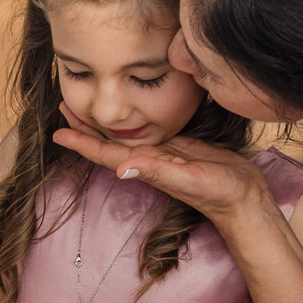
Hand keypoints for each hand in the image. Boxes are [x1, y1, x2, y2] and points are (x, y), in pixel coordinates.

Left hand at [54, 111, 272, 225]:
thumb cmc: (220, 192)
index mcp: (148, 167)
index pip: (107, 154)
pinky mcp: (180, 147)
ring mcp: (164, 154)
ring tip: (86, 105)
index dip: (82, 143)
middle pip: (109, 142)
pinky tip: (128, 113)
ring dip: (104, 123)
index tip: (57, 132)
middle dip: (86, 127)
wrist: (245, 198)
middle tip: (64, 104)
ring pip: (125, 136)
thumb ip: (158, 171)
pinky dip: (132, 122)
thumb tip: (122, 167)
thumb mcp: (189, 179)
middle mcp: (150, 161)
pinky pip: (147, 133)